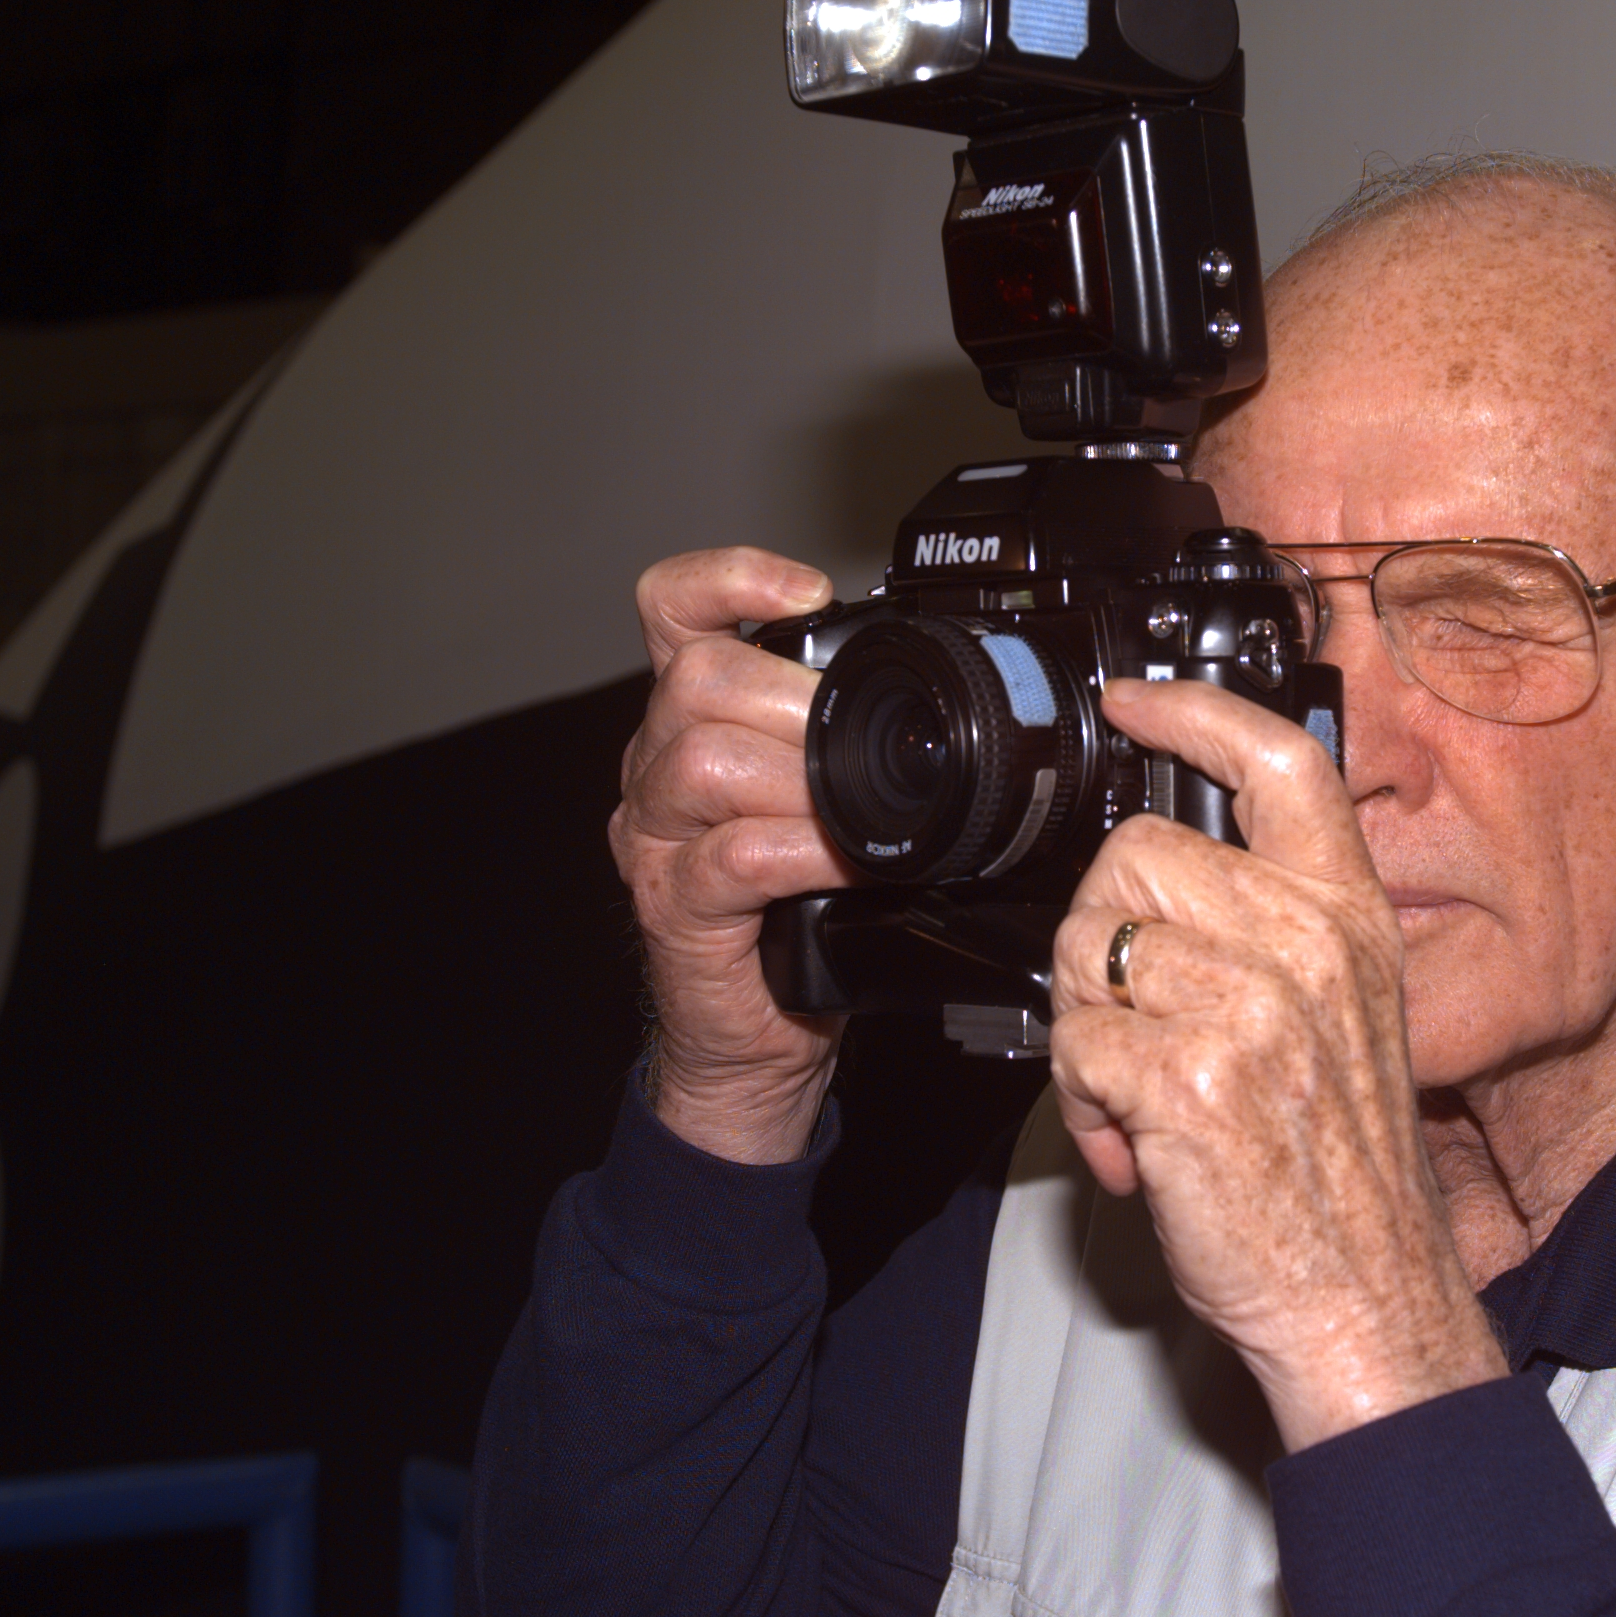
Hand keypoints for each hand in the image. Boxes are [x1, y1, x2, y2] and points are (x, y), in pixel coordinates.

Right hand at [609, 547, 851, 1163]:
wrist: (757, 1039)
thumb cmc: (802, 915)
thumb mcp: (833, 805)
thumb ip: (854, 744)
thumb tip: (961, 696)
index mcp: (695, 720)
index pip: (672, 610)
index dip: (729, 578)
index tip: (807, 592)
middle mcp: (657, 766)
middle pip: (693, 679)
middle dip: (794, 697)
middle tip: (864, 739)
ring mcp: (654, 838)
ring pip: (700, 761)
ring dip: (799, 777)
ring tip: (858, 809)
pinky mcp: (671, 908)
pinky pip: (729, 857)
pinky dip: (800, 850)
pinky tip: (843, 862)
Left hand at [1047, 679, 1507, 1451]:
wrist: (1364, 1296)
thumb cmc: (1343, 1175)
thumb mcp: (1343, 1018)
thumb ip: (1272, 933)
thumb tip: (1156, 890)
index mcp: (1349, 918)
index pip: (1281, 761)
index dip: (1194, 711)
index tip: (1134, 702)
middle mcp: (1308, 945)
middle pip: (1133, 852)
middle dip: (1098, 934)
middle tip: (1132, 1021)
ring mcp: (1252, 1006)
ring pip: (1087, 945)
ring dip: (1085, 1029)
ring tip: (1137, 1094)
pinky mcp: (1190, 1076)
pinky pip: (1074, 1043)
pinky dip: (1081, 1103)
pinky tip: (1136, 1146)